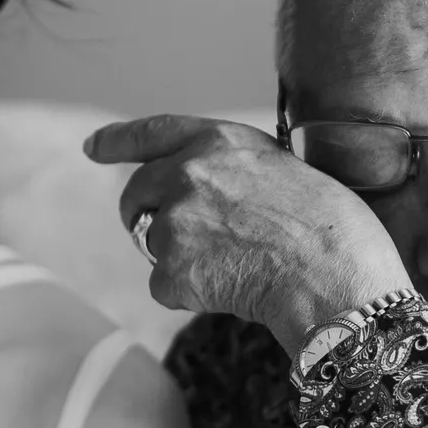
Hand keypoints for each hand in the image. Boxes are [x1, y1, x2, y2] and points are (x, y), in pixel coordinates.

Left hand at [86, 115, 408, 360]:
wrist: (334, 275)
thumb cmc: (330, 228)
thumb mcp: (282, 170)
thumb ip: (232, 171)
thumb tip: (203, 193)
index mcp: (217, 140)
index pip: (153, 132)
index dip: (118, 141)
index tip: (93, 147)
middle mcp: (186, 172)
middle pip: (136, 194)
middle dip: (144, 216)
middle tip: (181, 242)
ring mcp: (173, 221)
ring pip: (155, 246)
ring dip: (185, 261)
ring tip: (240, 267)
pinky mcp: (169, 269)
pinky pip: (166, 287)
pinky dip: (191, 295)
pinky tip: (234, 289)